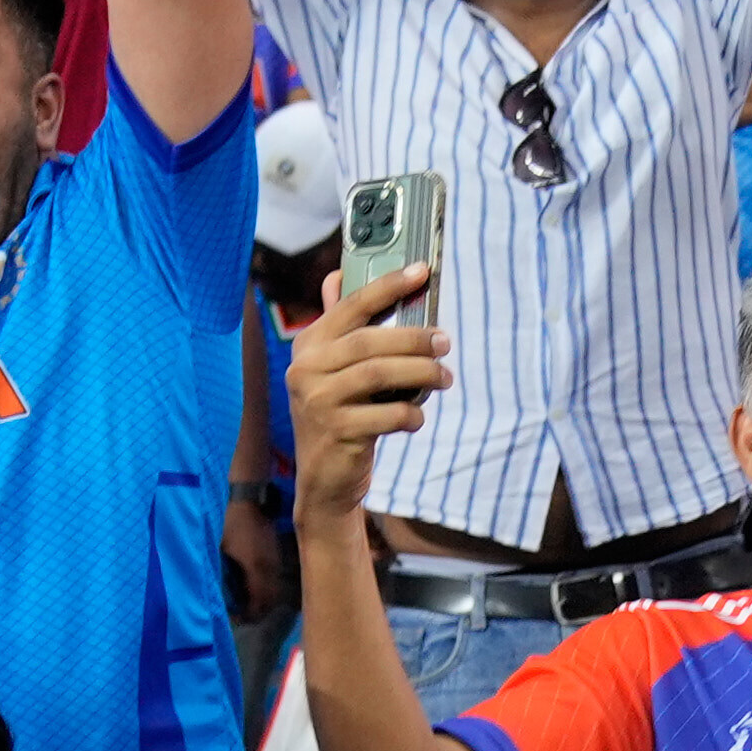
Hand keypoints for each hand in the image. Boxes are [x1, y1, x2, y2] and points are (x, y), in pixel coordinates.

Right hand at [281, 272, 447, 515]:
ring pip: (380, 375)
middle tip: (445, 341)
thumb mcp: (334, 370)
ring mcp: (317, 401)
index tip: (421, 271)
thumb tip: (338, 274)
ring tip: (444, 377)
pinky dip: (410, 414)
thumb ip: (342, 327)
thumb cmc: (340, 414)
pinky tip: (417, 417)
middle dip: (415, 338)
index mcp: (309, 344)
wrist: (324, 480)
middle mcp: (306, 369)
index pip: (351, 305)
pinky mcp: (336, 432)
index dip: (388, 286)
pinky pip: (386, 415)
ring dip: (421, 374)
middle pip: (370, 341)